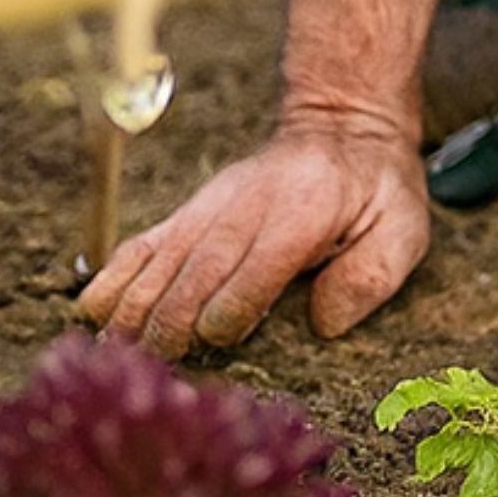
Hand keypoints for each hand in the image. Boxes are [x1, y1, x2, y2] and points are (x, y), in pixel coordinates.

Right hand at [77, 118, 429, 357]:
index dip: (230, 319)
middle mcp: (249, 204)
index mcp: (306, 209)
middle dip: (172, 329)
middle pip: (193, 275)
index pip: (251, 272)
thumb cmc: (377, 189)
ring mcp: (212, 204)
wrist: (342, 124)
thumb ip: (372, 275)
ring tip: (120, 359)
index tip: (222, 346)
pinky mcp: (190, 210)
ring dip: (135, 315)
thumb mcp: (404, 227)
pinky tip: (93, 318)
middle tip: (162, 372)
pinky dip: (113, 281)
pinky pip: (140, 246)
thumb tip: (324, 324)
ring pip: (157, 264)